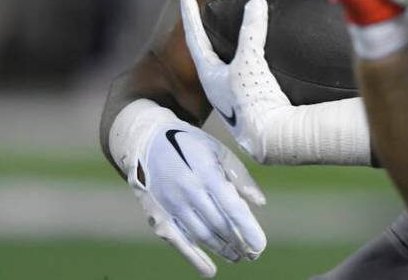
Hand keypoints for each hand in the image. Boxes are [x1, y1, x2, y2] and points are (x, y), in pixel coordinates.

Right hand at [126, 116, 266, 275]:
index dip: (247, 229)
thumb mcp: (218, 151)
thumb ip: (240, 177)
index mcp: (205, 172)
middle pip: (218, 225)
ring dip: (222, 250)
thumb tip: (260, 204)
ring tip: (239, 257)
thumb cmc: (190, 145)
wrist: (146, 141)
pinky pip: (178, 242)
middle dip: (238, 242)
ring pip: (201, 236)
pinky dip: (194, 258)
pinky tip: (210, 270)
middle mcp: (187, 191)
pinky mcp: (157, 216)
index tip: (261, 245)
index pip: (231, 207)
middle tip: (254, 254)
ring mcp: (170, 205)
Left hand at [180, 0, 293, 163]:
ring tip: (236, 31)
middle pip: (207, 50)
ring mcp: (233, 93)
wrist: (272, 136)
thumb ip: (252, 30)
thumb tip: (256, 2)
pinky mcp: (251, 99)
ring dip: (231, 45)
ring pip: (227, 62)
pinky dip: (250, 57)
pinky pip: (246, 70)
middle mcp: (216, 83)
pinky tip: (263, 56)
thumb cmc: (253, 100)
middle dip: (207, 32)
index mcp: (208, 73)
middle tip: (208, 13)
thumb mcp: (250, 60)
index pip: (194, 36)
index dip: (190, 14)